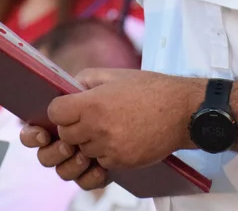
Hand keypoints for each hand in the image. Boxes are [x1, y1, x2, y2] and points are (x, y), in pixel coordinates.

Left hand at [20, 68, 200, 186]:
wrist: (182, 112)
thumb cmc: (151, 90)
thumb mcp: (116, 75)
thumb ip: (86, 80)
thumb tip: (67, 88)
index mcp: (92, 103)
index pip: (54, 113)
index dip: (59, 110)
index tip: (67, 108)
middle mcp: (97, 128)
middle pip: (65, 135)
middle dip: (71, 128)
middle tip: (86, 120)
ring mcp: (108, 148)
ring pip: (82, 152)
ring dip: (88, 143)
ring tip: (104, 130)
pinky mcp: (120, 162)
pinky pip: (100, 162)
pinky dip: (104, 153)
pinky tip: (118, 139)